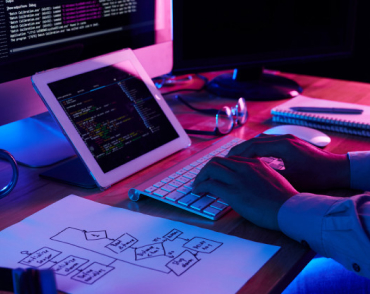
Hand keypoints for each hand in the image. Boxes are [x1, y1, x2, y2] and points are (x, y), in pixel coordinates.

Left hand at [192, 156, 297, 230]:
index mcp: (255, 163)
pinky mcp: (233, 191)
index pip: (230, 159)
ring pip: (211, 168)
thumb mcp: (273, 180)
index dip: (219, 167)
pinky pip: (210, 184)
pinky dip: (200, 186)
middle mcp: (245, 167)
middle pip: (218, 161)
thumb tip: (250, 185)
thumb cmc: (286, 200)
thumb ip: (259, 177)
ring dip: (201, 177)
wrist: (291, 209)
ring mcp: (238, 178)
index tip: (215, 175)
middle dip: (206, 170)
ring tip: (197, 185)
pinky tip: (198, 192)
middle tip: (202, 179)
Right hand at [228, 134, 349, 190]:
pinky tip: (252, 157)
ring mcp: (287, 138)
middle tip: (226, 160)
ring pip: (260, 140)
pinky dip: (257, 148)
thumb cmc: (317, 177)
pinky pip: (268, 142)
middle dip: (239, 150)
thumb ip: (271, 176)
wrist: (337, 168)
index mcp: (283, 146)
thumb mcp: (292, 180)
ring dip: (247, 148)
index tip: (227, 162)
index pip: (253, 147)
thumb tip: (252, 179)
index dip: (238, 155)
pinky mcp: (290, 141)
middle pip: (254, 141)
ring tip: (236, 159)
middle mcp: (284, 138)